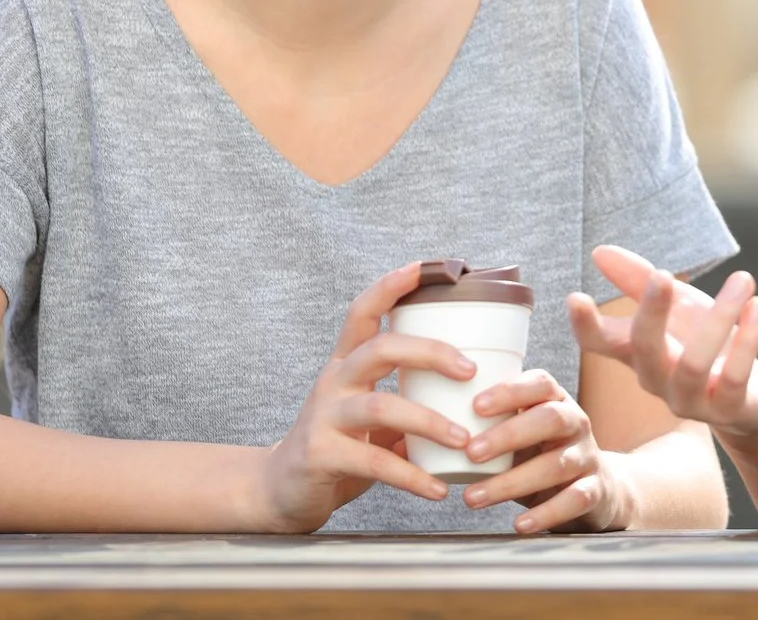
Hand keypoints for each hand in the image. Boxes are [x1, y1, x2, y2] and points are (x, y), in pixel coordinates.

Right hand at [247, 262, 476, 531]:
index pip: (364, 311)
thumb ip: (408, 396)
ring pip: (379, 406)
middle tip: (470, 370)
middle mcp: (334, 382)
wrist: (282, 491)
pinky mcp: (321, 456)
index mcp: (347, 363)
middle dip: (429, 352)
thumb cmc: (340, 444)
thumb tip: (476, 389)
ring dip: (427, 421)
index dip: (392, 286)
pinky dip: (411, 476)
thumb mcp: (372, 413)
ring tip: (463, 439)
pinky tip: (437, 489)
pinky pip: (373, 462)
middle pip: (380, 349)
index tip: (427, 266)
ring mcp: (324, 418)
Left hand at [459, 370, 620, 531]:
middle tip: (470, 453)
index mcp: (556, 400)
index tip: (475, 405)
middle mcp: (576, 422)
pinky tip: (518, 524)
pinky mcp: (595, 490)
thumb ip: (481, 430)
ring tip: (472, 498)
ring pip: (556, 465)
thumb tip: (410, 438)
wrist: (597, 488)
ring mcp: (588, 456)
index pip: (539, 384)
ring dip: (511, 482)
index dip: (509, 391)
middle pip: (550, 418)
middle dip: (508, 434)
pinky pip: (574, 500)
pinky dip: (546, 513)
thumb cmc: (540, 454)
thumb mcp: (519, 434)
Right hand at [568, 244, 757, 441]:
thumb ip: (640, 281)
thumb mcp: (678, 306)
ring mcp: (690, 400)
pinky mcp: (727, 409)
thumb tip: (598, 252)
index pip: (600, 343)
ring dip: (719, 317)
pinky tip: (757, 307)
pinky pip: (734, 377)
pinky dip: (748, 341)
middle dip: (651, 313)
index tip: (575, 297)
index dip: (584, 325)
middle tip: (662, 274)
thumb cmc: (706, 346)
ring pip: (694, 364)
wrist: (751, 400)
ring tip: (743, 279)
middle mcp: (657, 380)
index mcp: (638, 353)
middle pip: (643, 350)